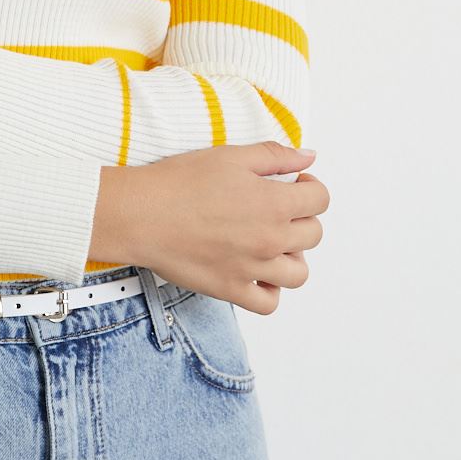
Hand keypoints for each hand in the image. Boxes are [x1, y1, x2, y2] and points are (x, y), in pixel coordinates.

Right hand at [92, 141, 328, 314]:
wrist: (140, 214)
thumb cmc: (179, 182)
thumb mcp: (230, 156)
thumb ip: (275, 156)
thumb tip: (308, 156)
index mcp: (273, 203)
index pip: (320, 200)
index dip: (310, 187)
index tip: (293, 185)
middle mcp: (270, 239)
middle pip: (313, 235)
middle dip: (301, 218)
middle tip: (277, 210)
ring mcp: (253, 269)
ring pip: (299, 274)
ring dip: (292, 257)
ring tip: (272, 244)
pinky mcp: (231, 289)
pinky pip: (269, 303)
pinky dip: (270, 291)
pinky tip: (257, 273)